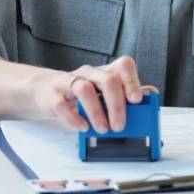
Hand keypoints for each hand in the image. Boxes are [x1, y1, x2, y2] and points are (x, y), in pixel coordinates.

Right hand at [31, 56, 150, 133]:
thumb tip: (150, 94)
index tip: (137, 100)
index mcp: (104, 72)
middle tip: (119, 125)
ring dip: (96, 112)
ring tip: (102, 129)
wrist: (44, 91)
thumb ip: (125, 93)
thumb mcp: (102, 92)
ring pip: (84, 89)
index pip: (123, 65)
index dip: (132, 81)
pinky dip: (74, 118)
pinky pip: (62, 104)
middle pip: (107, 79)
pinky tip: (83, 127)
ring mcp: (69, 82)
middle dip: (117, 105)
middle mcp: (88, 73)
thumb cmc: (77, 94)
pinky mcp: (53, 94)